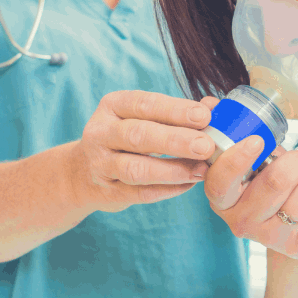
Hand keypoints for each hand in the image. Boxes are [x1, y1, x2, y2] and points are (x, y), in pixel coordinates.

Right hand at [69, 90, 215, 212]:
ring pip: (137, 169)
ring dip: (172, 170)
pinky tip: (188, 185)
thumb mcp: (143, 118)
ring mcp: (100, 164)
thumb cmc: (126, 139)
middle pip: (138, 135)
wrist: (83, 173)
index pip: (144, 104)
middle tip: (206, 146)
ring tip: (201, 171)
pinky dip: (167, 190)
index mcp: (113, 106)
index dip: (175, 110)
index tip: (204, 116)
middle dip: (175, 140)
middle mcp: (101, 132)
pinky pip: (139, 193)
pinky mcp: (106, 192)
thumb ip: (177, 113)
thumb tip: (213, 108)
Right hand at [202, 111, 297, 259]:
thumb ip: (228, 128)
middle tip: (296, 160)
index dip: (239, 159)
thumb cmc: (265, 182)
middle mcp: (240, 221)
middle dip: (295, 161)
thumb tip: (209, 104)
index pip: (221, 181)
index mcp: (221, 196)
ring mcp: (269, 237)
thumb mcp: (248, 157)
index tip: (258, 141)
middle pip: (275, 182)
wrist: (289, 226)